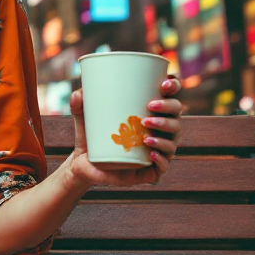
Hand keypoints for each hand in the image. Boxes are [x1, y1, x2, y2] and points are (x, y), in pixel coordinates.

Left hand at [67, 78, 181, 186]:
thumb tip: (79, 93)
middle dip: (168, 109)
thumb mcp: (84, 117)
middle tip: (149, 106)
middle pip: (176, 117)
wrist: (84, 164)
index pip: (169, 95)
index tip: (164, 84)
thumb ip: (79, 104)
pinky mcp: (150, 171)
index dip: (173, 87)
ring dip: (164, 137)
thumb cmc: (90, 135)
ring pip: (173, 141)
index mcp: (148, 113)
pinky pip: (163, 166)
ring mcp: (156, 150)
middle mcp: (158, 131)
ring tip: (145, 136)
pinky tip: (151, 154)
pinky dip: (161, 160)